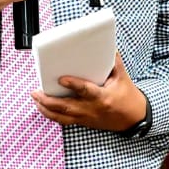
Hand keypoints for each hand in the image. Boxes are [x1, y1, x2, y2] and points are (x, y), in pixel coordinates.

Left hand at [31, 52, 146, 132]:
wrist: (133, 119)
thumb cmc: (127, 97)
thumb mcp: (122, 77)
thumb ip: (114, 62)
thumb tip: (108, 46)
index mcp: (102, 97)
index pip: (85, 91)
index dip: (73, 85)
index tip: (61, 78)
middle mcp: (91, 109)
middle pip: (66, 108)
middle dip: (48, 101)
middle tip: (36, 91)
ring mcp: (86, 118)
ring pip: (61, 117)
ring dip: (46, 109)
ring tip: (35, 98)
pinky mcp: (83, 122)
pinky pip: (64, 121)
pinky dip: (51, 115)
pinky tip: (43, 107)